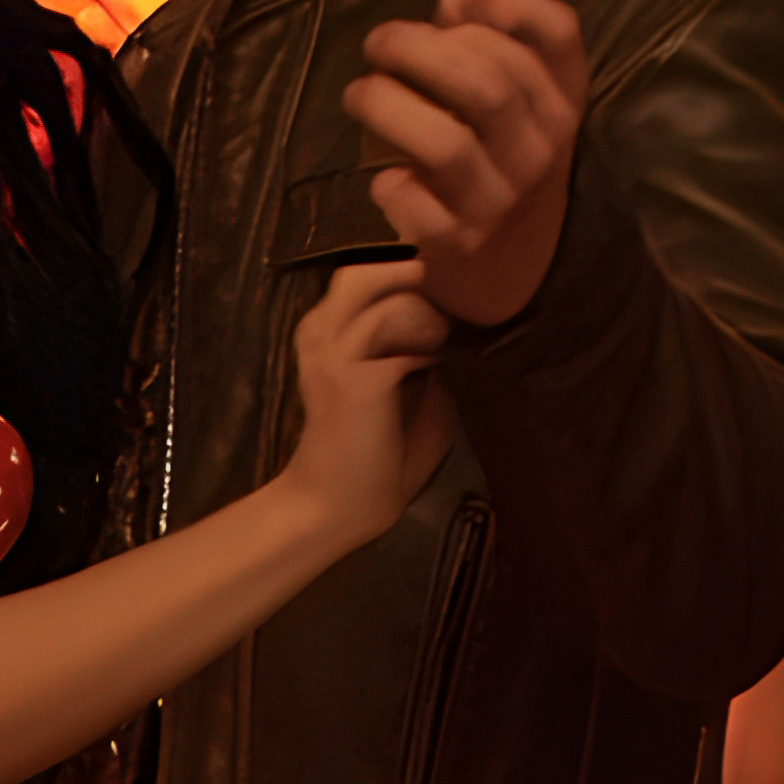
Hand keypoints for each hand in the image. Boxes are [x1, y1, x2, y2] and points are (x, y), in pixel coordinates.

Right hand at [281, 264, 454, 546]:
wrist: (334, 510)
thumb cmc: (371, 464)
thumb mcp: (407, 400)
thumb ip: (425, 361)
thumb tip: (461, 334)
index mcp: (327, 341)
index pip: (361, 284)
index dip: (400, 277)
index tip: (441, 290)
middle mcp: (322, 338)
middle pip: (356, 273)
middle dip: (404, 276)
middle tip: (446, 300)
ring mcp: (335, 354)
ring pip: (377, 291)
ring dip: (420, 308)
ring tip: (442, 337)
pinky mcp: (355, 377)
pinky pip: (398, 331)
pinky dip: (426, 341)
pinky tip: (439, 362)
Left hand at [343, 0, 585, 327]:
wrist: (513, 279)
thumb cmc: (505, 172)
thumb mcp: (518, 115)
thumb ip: (490, 52)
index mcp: (563, 105)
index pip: (559, 35)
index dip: (511, 4)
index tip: (459, 6)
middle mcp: (542, 150)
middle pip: (488, 81)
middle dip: (418, 50)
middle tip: (377, 43)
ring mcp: (502, 200)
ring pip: (445, 142)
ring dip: (388, 106)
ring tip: (358, 95)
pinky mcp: (459, 244)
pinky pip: (412, 199)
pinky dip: (387, 182)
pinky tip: (385, 178)